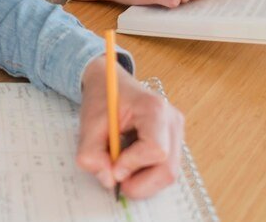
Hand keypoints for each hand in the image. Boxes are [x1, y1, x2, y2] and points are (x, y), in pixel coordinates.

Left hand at [77, 57, 183, 199]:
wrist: (110, 81)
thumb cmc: (103, 97)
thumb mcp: (89, 123)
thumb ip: (92, 154)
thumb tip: (108, 180)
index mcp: (153, 108)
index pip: (156, 149)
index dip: (133, 165)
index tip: (112, 167)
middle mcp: (172, 121)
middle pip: (168, 169)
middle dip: (141, 183)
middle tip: (116, 180)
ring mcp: (177, 132)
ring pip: (169, 173)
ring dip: (143, 181)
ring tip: (120, 167)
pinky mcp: (174, 141)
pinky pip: (166, 168)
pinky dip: (146, 174)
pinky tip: (130, 162)